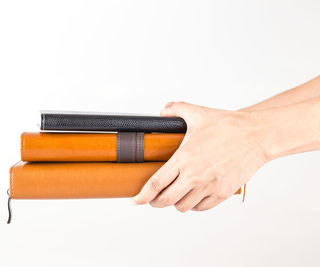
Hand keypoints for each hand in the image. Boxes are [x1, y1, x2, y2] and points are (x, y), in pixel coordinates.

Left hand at [133, 101, 269, 211]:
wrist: (257, 135)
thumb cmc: (229, 125)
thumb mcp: (198, 113)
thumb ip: (177, 109)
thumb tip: (164, 110)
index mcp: (183, 158)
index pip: (155, 183)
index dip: (142, 196)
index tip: (135, 200)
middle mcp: (193, 175)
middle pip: (165, 200)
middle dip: (155, 202)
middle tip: (153, 199)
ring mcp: (209, 186)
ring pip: (183, 206)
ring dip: (176, 203)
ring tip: (176, 195)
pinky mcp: (222, 193)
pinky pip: (202, 208)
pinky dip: (194, 205)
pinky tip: (193, 197)